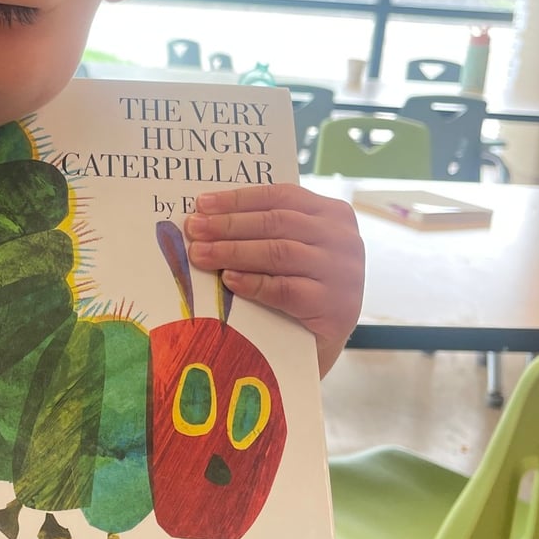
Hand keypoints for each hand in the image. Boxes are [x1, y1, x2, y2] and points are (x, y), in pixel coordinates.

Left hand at [183, 184, 364, 377]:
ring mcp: (343, 273)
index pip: (280, 196)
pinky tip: (228, 280)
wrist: (324, 342)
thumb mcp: (291, 249)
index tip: (202, 204)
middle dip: (228, 225)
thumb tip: (208, 216)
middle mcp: (343, 239)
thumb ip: (265, 230)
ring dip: (233, 251)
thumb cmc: (302, 288)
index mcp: (334, 215)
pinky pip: (285, 289)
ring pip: (279, 252)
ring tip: (200, 254)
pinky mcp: (334, 307)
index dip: (238, 199)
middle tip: (194, 229)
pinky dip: (253, 283)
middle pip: (276, 222)